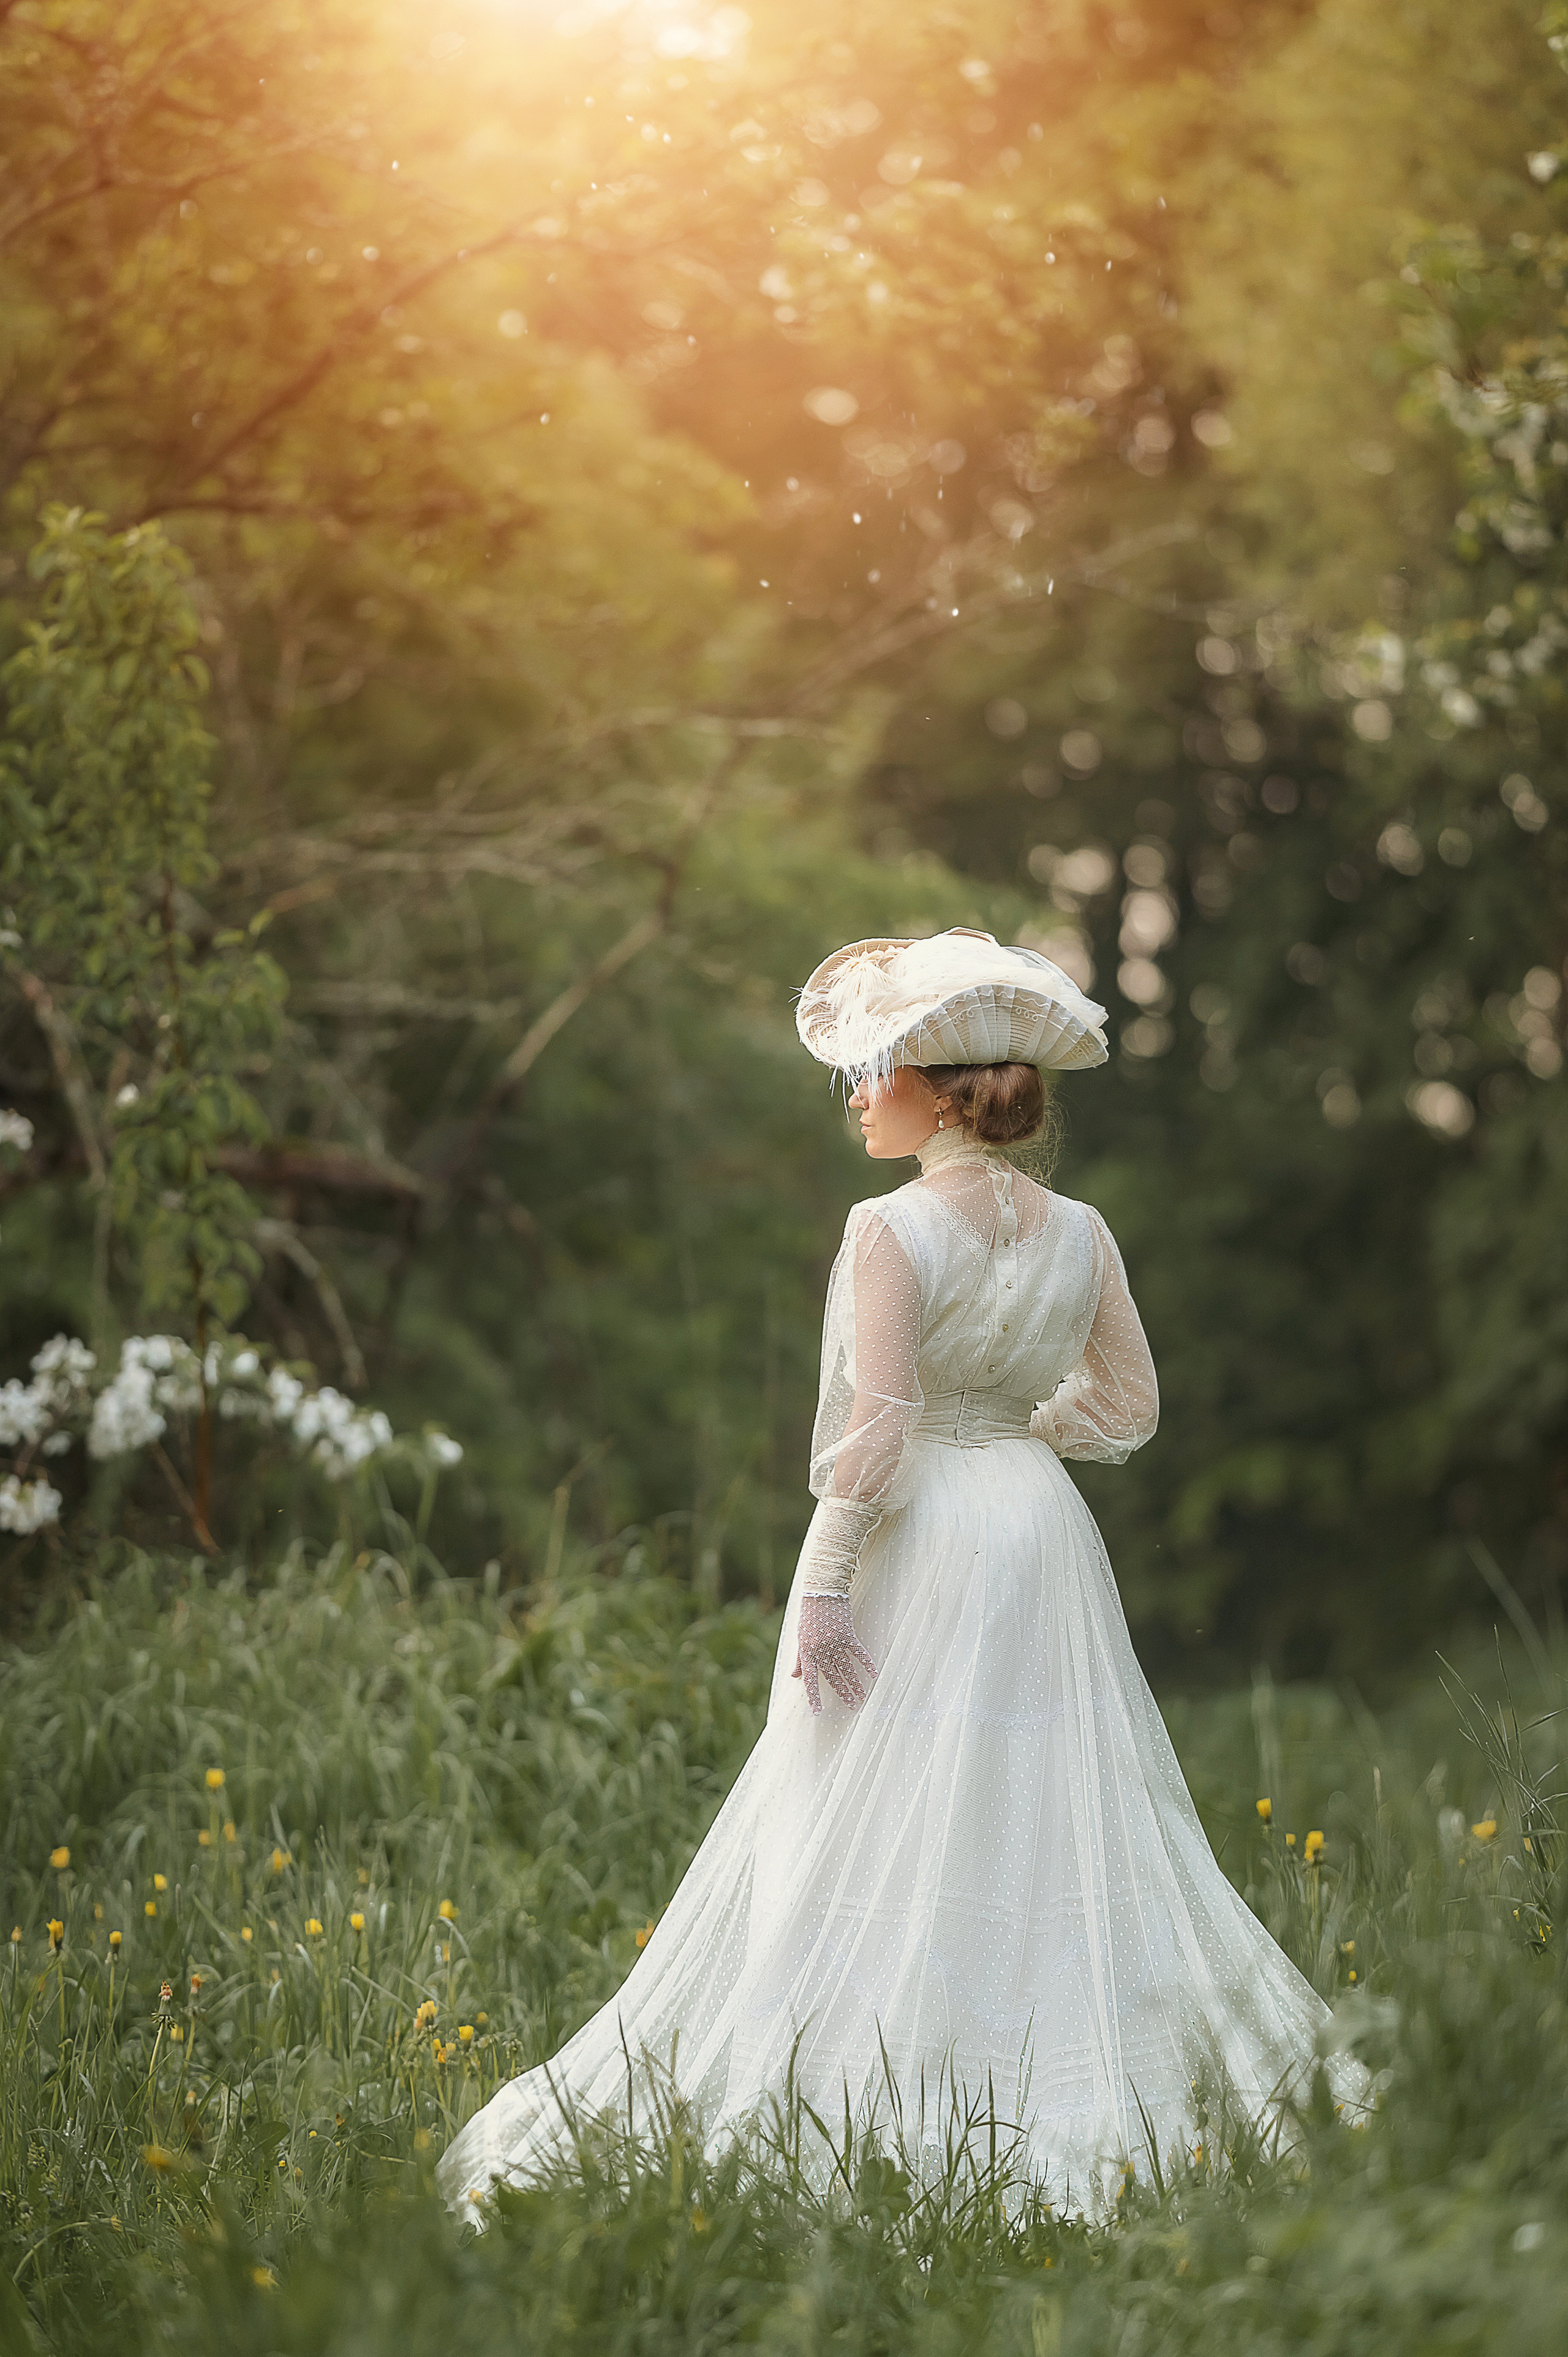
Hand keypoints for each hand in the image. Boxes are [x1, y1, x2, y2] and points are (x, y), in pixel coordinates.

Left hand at [792, 1592, 878, 1714]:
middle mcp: (821, 1649)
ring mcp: (835, 1642)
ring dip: (854, 1684)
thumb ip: (799, 1658)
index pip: (810, 1679)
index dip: (813, 1696)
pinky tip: (873, 1674)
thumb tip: (794, 1675)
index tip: (817, 1711)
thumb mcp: (800, 1635)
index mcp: (807, 1651)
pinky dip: (866, 1663)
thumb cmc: (809, 1612)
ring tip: (861, 1697)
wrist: (821, 1590)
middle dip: (841, 1692)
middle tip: (851, 1706)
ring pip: (846, 1668)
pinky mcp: (847, 1634)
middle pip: (832, 1676)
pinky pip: (858, 1653)